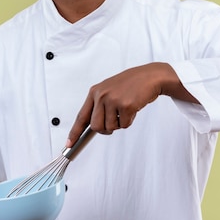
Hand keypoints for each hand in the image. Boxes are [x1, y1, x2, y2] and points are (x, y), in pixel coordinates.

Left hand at [67, 63, 184, 145]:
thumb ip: (99, 105)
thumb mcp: (109, 90)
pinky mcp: (126, 105)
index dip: (75, 132)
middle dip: (105, 129)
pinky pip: (124, 125)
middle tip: (115, 121)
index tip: (69, 143)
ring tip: (125, 109)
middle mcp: (101, 95)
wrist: (150, 76)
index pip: (81, 116)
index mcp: (95, 92)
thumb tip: (93, 125)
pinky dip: (130, 121)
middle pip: (95, 126)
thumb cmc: (131, 84)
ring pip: (110, 127)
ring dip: (119, 123)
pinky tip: (133, 108)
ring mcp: (113, 100)